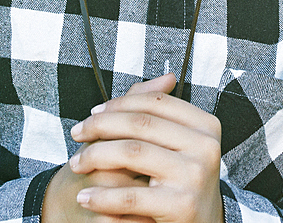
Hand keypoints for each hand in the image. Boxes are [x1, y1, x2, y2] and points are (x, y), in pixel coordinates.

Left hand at [68, 73, 224, 222]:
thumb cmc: (181, 182)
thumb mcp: (177, 144)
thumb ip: (162, 112)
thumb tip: (166, 77)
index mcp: (206, 126)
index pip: (155, 102)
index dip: (118, 103)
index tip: (92, 113)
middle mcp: (205, 147)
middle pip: (140, 123)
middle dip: (100, 126)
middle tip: (77, 134)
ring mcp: (194, 176)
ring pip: (131, 152)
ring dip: (95, 156)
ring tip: (77, 164)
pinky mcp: (181, 206)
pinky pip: (129, 196)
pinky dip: (101, 196)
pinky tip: (86, 196)